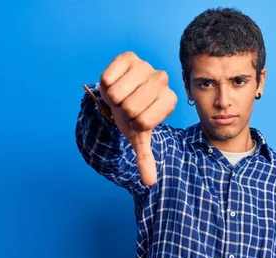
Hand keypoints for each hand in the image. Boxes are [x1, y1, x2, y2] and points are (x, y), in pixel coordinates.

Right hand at [99, 51, 176, 185]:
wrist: (120, 95)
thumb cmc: (132, 116)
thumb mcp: (139, 137)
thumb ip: (145, 159)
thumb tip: (150, 182)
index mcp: (169, 101)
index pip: (144, 122)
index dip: (134, 124)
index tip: (137, 119)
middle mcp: (162, 80)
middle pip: (131, 108)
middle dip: (122, 112)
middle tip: (126, 107)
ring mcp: (146, 66)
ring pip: (117, 95)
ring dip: (113, 99)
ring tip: (121, 97)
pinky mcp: (129, 56)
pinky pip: (108, 78)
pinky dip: (106, 85)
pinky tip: (115, 83)